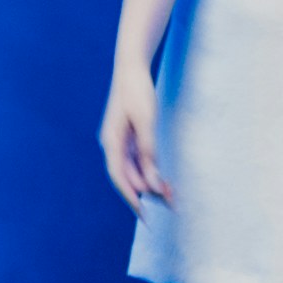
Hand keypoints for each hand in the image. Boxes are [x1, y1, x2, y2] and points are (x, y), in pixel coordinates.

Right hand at [99, 87, 167, 205]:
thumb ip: (148, 151)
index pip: (120, 177)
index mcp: (111, 141)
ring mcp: (120, 141)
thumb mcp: (146, 120)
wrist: (131, 67)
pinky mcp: (129, 137)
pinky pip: (138, 160)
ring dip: (150, 183)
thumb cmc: (137, 90)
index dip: (131, 197)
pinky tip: (162, 180)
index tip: (144, 215)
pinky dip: (150, 170)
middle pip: (128, 176)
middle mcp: (113, 144)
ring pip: (134, 169)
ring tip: (171, 196)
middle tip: (168, 206)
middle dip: (146, 193)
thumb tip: (152, 181)